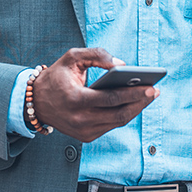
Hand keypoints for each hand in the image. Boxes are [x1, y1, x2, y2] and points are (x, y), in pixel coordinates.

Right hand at [30, 47, 158, 142]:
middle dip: (140, 102)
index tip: (151, 86)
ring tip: (149, 96)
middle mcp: (80, 119)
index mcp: (75, 99)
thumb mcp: (72, 57)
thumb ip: (97, 55)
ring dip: (136, 109)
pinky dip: (124, 114)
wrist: (36, 102)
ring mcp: (84, 131)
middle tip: (155, 91)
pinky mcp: (86, 136)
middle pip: (119, 113)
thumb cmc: (56, 76)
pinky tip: (134, 103)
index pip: (111, 99)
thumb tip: (121, 64)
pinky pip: (111, 125)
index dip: (133, 93)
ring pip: (118, 121)